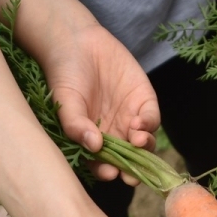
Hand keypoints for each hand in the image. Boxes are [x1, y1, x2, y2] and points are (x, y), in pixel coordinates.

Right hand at [0, 0, 160, 181]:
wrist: (77, 43)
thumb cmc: (65, 77)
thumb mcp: (66, 103)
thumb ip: (77, 127)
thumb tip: (94, 147)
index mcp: (94, 142)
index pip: (104, 165)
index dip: (108, 172)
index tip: (110, 173)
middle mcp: (115, 135)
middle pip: (129, 161)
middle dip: (133, 170)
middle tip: (132, 173)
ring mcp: (130, 120)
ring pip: (145, 145)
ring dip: (144, 149)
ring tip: (137, 141)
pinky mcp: (144, 102)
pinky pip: (152, 120)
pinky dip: (148, 125)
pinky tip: (138, 123)